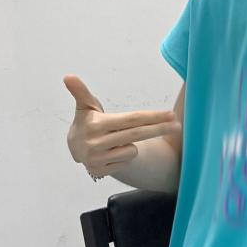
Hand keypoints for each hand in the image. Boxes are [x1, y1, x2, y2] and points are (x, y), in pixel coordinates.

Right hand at [62, 74, 180, 177]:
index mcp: (96, 124)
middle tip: (177, 126)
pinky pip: (126, 161)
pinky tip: (113, 153)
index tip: (170, 114)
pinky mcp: (100, 170)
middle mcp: (96, 142)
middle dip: (159, 129)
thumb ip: (81, 92)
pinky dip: (124, 156)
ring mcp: (98, 158)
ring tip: (117, 141)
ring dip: (131, 145)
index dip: (153, 117)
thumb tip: (68, 76)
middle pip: (137, 134)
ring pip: (133, 150)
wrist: (75, 149)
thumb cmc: (88, 123)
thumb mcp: (85, 107)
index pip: (131, 119)